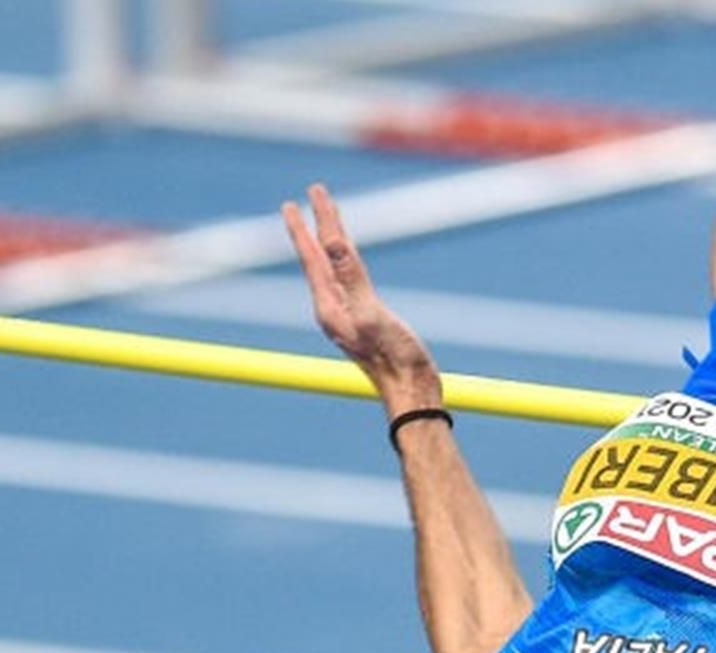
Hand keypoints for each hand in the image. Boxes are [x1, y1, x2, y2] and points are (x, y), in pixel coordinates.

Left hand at [283, 182, 438, 407]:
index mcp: (330, 307)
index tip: (310, 193)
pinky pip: (349, 282)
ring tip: (322, 224)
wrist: (412, 395)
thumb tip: (333, 243)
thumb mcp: (372, 314)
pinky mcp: (364, 322)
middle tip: (303, 200)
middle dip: (313, 227)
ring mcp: (347, 316)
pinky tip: (346, 264)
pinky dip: (345, 263)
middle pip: (320, 258)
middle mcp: (333, 309)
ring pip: (333, 269)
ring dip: (327, 243)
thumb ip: (352, 277)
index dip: (315, 222)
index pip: (319, 253)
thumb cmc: (396, 361)